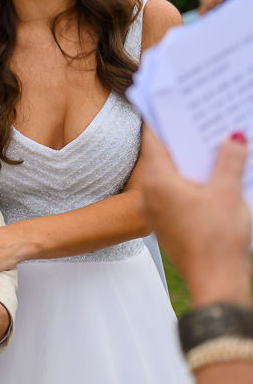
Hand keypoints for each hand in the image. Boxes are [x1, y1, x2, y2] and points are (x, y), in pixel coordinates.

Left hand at [139, 127, 250, 306]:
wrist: (215, 281)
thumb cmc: (217, 238)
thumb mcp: (227, 192)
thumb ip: (228, 160)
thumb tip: (232, 137)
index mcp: (157, 181)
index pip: (153, 139)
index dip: (164, 119)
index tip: (173, 102)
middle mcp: (150, 193)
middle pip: (163, 156)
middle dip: (182, 138)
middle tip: (199, 118)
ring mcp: (157, 209)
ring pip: (171, 174)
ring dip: (189, 161)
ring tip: (212, 143)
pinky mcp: (169, 222)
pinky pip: (178, 192)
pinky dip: (192, 180)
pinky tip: (214, 174)